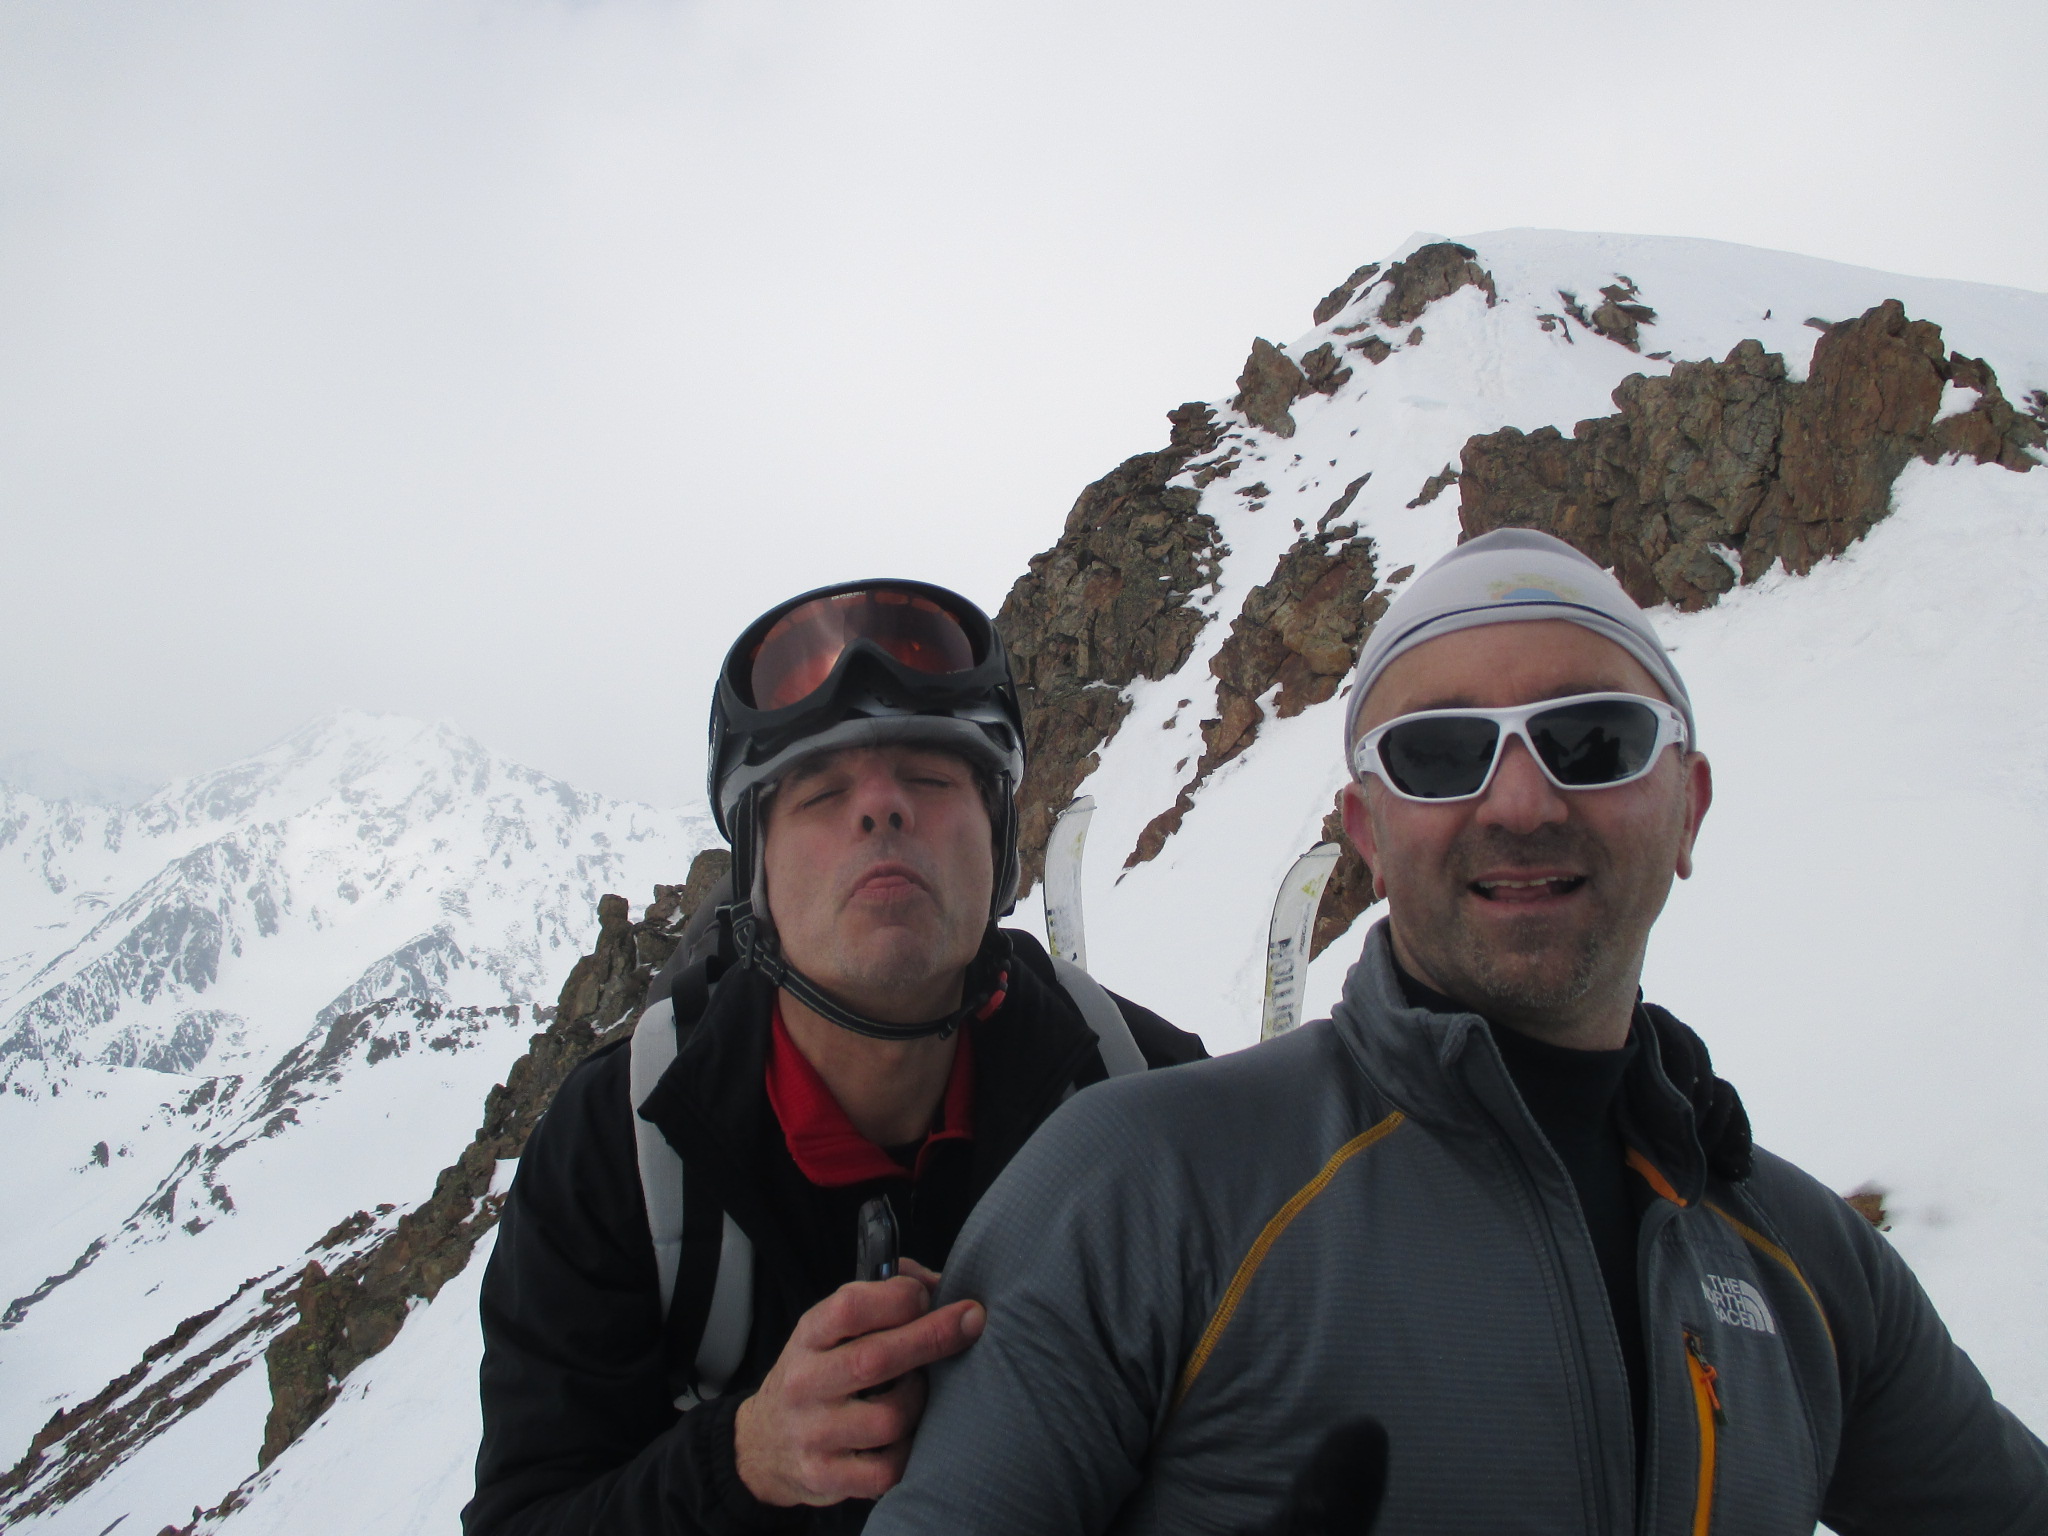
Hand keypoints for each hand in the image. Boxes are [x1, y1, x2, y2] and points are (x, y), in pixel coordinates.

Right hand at [734, 1259, 985, 1505]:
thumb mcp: (833, 1328)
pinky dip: (908, 1452)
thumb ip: (883, 1298)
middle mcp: (805, 1383)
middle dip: (934, 1337)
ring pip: (890, 1418)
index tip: (928, 1296)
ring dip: (918, 1402)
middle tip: (972, 1322)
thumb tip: (941, 1286)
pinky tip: (905, 1437)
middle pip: (876, 1359)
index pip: (850, 1307)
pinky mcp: (825, 1476)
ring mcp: (812, 1434)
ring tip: (916, 1394)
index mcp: (809, 1336)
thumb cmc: (820, 1372)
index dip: (899, 1296)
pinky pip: (887, 1469)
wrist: (764, 1443)